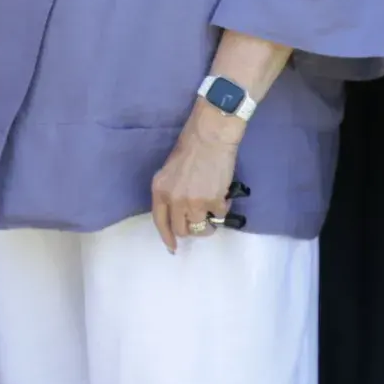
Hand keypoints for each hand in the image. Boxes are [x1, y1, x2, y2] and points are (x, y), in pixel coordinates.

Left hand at [150, 104, 240, 252]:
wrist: (210, 135)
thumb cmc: (190, 146)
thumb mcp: (170, 171)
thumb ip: (171, 191)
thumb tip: (179, 210)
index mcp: (160, 190)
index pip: (160, 222)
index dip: (167, 237)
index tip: (173, 247)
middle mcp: (174, 200)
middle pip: (182, 229)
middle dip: (192, 230)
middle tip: (201, 224)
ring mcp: (193, 203)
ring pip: (200, 227)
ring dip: (209, 223)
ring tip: (215, 210)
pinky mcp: (213, 202)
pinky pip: (219, 216)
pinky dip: (222, 210)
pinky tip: (224, 197)